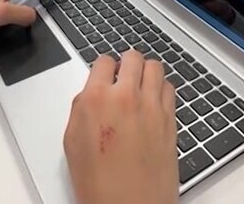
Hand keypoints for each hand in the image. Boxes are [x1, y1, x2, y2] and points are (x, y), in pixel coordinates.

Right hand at [64, 52, 178, 203]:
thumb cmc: (100, 185)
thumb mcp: (72, 143)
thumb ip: (81, 110)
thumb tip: (90, 96)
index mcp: (96, 100)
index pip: (103, 60)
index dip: (103, 67)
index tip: (104, 74)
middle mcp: (126, 97)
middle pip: (132, 57)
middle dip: (126, 64)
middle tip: (122, 76)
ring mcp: (152, 107)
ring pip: (155, 67)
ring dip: (146, 72)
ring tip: (140, 84)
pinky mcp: (171, 119)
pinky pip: (170, 88)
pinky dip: (162, 88)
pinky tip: (154, 100)